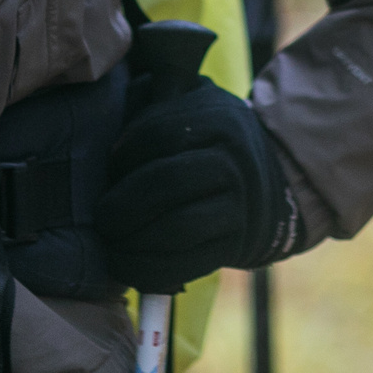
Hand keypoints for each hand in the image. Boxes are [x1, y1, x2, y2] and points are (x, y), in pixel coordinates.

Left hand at [95, 77, 292, 291]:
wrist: (271, 181)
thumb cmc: (209, 141)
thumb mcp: (192, 106)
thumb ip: (152, 102)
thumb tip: (108, 116)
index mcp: (218, 119)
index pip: (158, 134)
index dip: (123, 153)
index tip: (109, 167)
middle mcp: (232, 162)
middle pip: (166, 182)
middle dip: (122, 204)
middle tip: (101, 217)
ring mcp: (238, 206)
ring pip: (178, 227)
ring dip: (132, 241)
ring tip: (110, 242)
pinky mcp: (235, 245)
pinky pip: (187, 265)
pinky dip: (149, 270)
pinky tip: (125, 264)